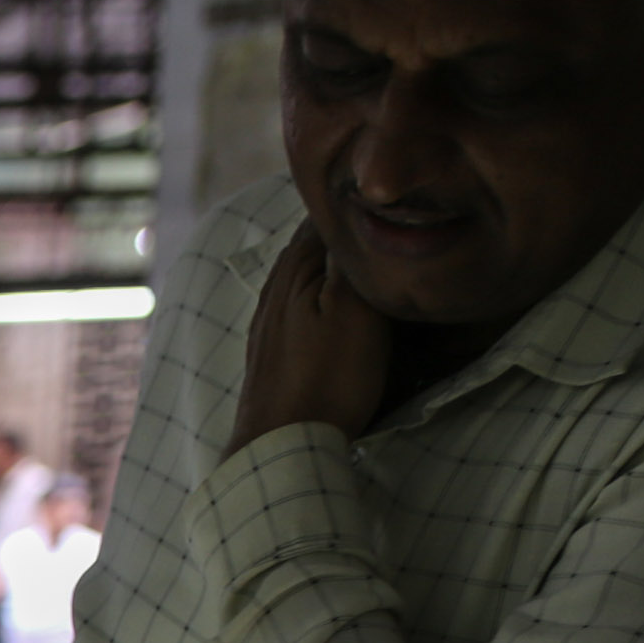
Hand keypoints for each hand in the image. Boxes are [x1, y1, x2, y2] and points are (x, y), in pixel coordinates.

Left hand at [232, 228, 389, 448]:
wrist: (281, 446)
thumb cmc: (327, 377)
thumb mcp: (355, 310)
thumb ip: (349, 261)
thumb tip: (349, 215)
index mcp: (293, 272)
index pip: (321, 219)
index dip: (351, 206)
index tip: (378, 196)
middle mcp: (272, 291)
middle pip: (307, 245)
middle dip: (336, 230)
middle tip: (372, 218)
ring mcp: (266, 323)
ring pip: (297, 274)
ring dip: (323, 260)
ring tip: (356, 250)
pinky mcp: (268, 352)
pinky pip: (293, 304)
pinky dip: (312, 291)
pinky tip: (324, 299)